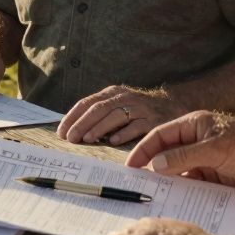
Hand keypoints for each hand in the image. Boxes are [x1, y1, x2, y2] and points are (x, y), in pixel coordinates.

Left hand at [57, 86, 190, 145]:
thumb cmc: (138, 109)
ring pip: (115, 116)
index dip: (73, 117)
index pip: (87, 103)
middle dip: (82, 123)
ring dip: (99, 128)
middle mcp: (124, 97)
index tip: (62, 131)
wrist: (173, 104)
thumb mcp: (118, 104)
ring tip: (87, 139)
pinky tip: (113, 141)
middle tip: (71, 138)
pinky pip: (137, 126)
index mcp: (112, 93)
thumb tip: (73, 130)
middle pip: (99, 109)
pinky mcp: (153, 120)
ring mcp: (139, 108)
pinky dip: (124, 133)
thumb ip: (99, 113)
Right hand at [126, 111, 234, 192]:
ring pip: (176, 171)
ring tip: (150, 195)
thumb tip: (154, 165)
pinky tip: (172, 202)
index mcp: (193, 125)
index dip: (143, 149)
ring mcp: (202, 159)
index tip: (131, 165)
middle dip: (151, 167)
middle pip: (165, 153)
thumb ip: (183, 156)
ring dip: (165, 182)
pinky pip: (189, 184)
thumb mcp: (214, 149)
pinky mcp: (210, 177)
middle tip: (136, 183)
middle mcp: (195, 141)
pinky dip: (181, 192)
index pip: (160, 135)